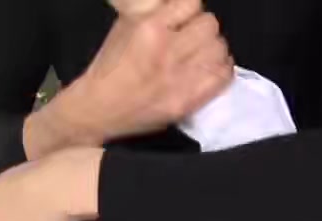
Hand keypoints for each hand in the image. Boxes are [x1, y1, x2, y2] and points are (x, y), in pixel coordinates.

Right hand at [37, 0, 232, 149]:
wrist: (98, 109)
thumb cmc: (109, 66)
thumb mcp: (125, 27)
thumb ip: (155, 14)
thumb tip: (180, 7)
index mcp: (149, 28)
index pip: (192, 3)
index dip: (189, 11)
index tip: (184, 20)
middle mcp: (167, 51)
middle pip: (210, 25)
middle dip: (202, 29)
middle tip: (193, 39)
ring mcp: (179, 79)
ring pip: (219, 49)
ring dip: (213, 49)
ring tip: (202, 55)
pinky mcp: (186, 102)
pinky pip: (223, 77)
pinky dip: (221, 69)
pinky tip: (209, 69)